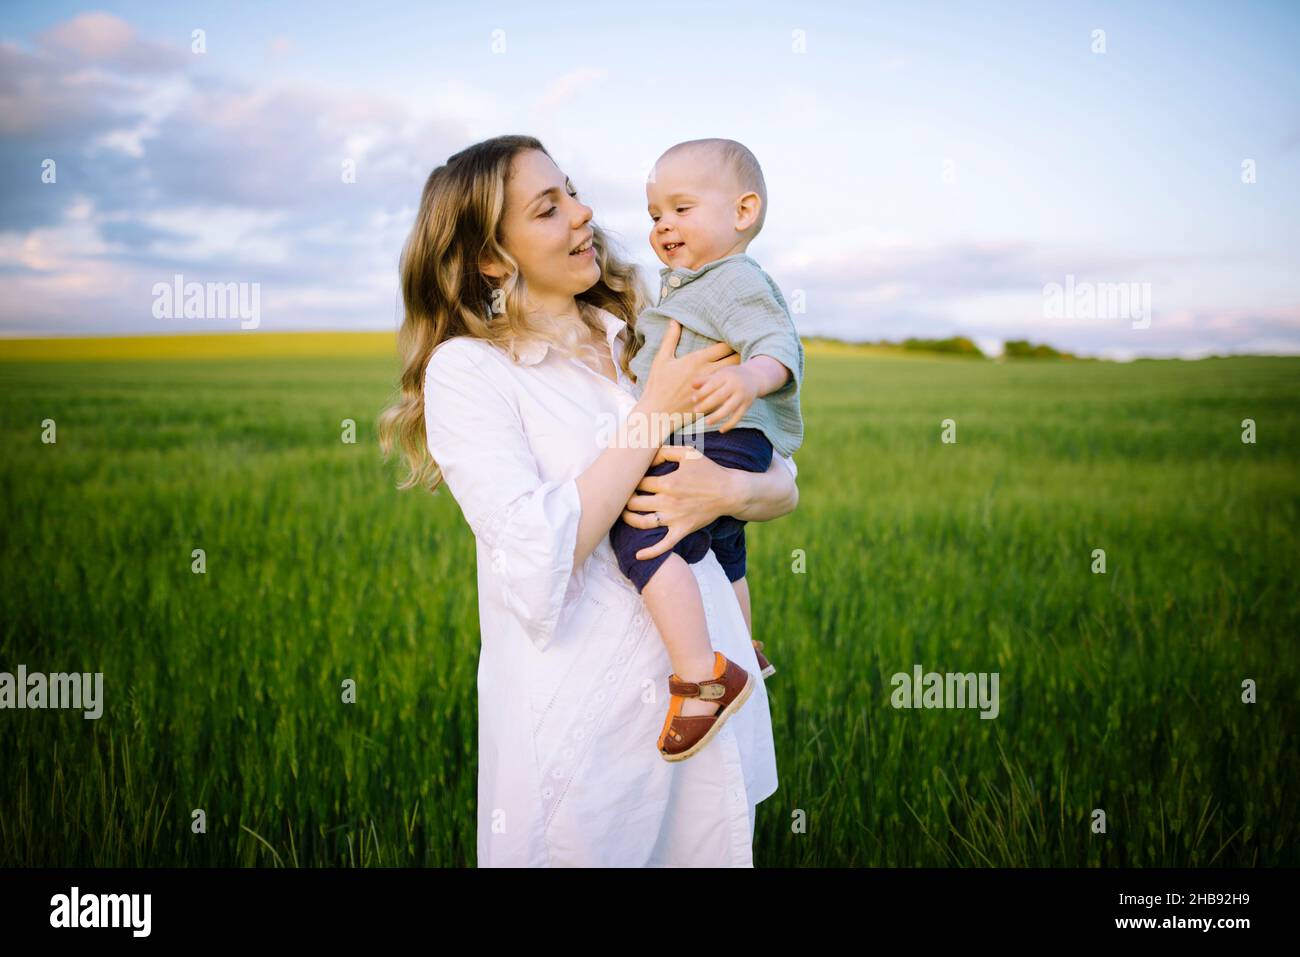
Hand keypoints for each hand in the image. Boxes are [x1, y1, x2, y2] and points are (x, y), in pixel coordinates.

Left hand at [619, 444, 733, 560]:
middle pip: (634, 503)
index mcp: (667, 482)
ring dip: (629, 519)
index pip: (638, 482)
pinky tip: (638, 556)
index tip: (632, 480)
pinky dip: (650, 552)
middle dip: (626, 499)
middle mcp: (667, 501)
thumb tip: (648, 456)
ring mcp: (674, 518)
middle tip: (624, 496)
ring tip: (624, 515)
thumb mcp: (689, 453)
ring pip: (642, 523)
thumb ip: (666, 451)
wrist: (730, 492)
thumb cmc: (710, 471)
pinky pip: (664, 545)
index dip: (631, 480)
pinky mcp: (682, 530)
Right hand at [640, 320, 738, 420]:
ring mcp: (712, 388)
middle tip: (741, 351)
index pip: (723, 346)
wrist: (657, 413)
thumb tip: (674, 321)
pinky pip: (729, 392)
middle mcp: (707, 373)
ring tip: (742, 367)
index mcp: (697, 360)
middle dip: (738, 354)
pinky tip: (735, 385)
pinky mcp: (712, 401)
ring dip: (738, 371)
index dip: (731, 341)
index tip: (734, 338)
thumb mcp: (661, 359)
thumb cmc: (657, 385)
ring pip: (733, 376)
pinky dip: (733, 387)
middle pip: (734, 360)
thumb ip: (670, 339)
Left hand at [693, 364, 759, 431]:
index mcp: (727, 376)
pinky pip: (738, 416)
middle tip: (695, 411)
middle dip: (707, 404)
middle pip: (720, 396)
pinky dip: (730, 424)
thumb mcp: (720, 374)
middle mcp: (736, 385)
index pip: (713, 384)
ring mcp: (742, 396)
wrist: (754, 377)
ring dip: (718, 416)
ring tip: (707, 422)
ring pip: (729, 408)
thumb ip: (705, 380)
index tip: (693, 399)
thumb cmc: (731, 376)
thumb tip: (691, 385)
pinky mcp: (747, 405)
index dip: (703, 392)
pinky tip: (721, 430)